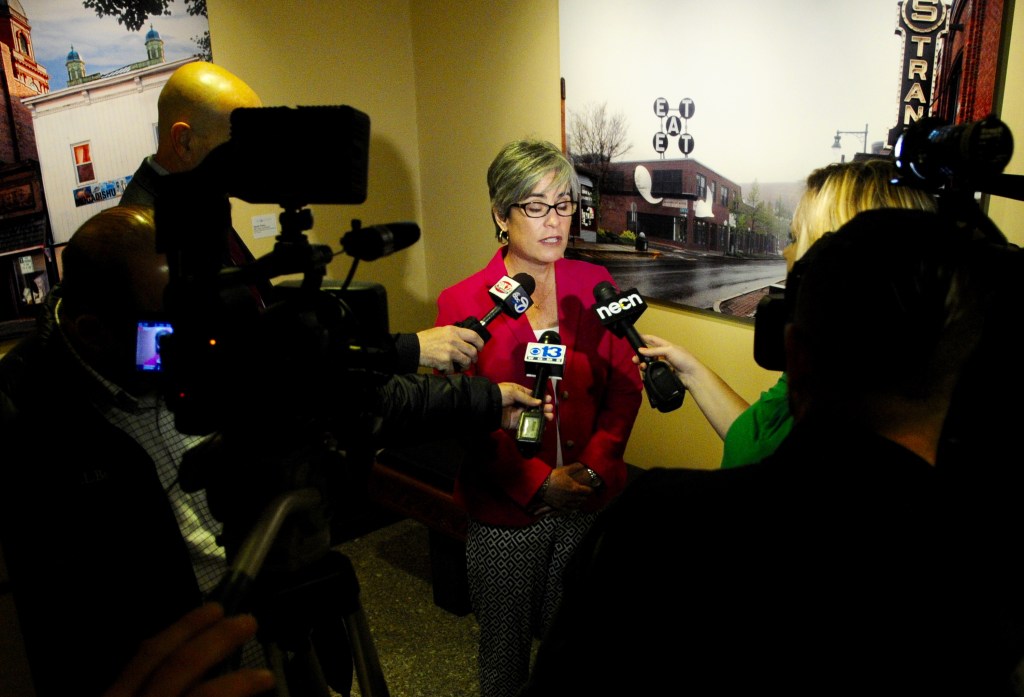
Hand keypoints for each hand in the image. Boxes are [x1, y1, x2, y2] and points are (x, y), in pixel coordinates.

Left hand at [103, 603, 273, 696]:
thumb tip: (237, 691)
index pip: (205, 695)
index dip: (239, 683)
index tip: (267, 676)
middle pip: (177, 663)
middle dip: (217, 638)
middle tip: (248, 621)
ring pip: (149, 653)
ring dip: (186, 627)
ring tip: (214, 610)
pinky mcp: (102, 696)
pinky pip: (132, 662)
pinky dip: (158, 644)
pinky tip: (174, 637)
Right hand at [417, 325, 484, 371]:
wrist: (414, 348)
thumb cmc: (426, 339)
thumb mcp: (442, 331)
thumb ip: (454, 334)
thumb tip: (465, 341)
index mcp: (453, 331)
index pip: (474, 335)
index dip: (480, 343)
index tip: (480, 348)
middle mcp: (454, 340)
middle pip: (472, 351)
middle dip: (474, 358)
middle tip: (472, 360)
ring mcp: (450, 351)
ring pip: (466, 361)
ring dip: (465, 366)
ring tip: (461, 366)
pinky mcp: (445, 361)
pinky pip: (454, 370)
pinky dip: (451, 371)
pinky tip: (446, 368)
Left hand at [498, 382, 553, 429]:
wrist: (488, 405)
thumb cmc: (501, 394)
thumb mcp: (514, 391)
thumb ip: (527, 397)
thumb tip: (539, 402)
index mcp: (520, 393)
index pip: (533, 396)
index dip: (541, 398)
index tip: (548, 399)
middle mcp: (520, 403)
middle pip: (535, 406)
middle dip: (544, 407)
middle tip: (550, 409)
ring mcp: (518, 413)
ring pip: (533, 415)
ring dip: (542, 416)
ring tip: (549, 417)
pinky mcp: (516, 423)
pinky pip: (527, 424)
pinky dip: (534, 425)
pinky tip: (542, 425)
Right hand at [539, 463, 592, 510]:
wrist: (541, 485)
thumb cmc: (553, 477)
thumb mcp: (565, 469)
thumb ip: (575, 467)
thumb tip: (582, 465)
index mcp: (575, 488)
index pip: (588, 491)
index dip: (590, 489)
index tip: (590, 487)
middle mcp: (572, 497)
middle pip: (584, 499)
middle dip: (585, 495)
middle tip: (584, 492)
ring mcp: (566, 503)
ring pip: (577, 505)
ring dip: (579, 501)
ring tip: (578, 497)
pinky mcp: (559, 506)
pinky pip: (569, 509)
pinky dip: (572, 507)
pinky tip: (572, 504)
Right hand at [635, 333, 694, 376]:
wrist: (692, 376)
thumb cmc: (684, 359)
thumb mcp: (669, 350)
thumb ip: (654, 350)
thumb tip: (640, 350)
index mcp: (666, 346)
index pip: (653, 340)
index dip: (644, 338)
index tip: (635, 337)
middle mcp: (663, 355)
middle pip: (648, 354)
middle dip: (640, 355)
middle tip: (634, 359)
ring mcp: (663, 365)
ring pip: (649, 364)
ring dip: (643, 364)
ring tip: (641, 367)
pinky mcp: (663, 374)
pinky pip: (652, 372)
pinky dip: (647, 373)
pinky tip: (645, 373)